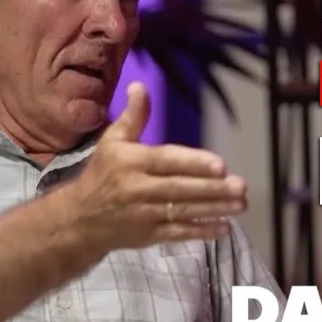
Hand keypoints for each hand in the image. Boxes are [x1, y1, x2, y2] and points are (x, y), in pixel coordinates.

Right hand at [66, 82, 246, 252]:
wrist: (80, 219)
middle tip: (241, 186)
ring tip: (240, 204)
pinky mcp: (149, 236)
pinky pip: (178, 233)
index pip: (166, 162)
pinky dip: (201, 231)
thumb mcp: (112, 141)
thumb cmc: (102, 174)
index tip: (220, 165)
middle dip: (212, 189)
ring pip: (183, 211)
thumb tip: (139, 86)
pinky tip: (225, 227)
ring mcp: (144, 214)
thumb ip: (132, 116)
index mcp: (130, 162)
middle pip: (179, 189)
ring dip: (214, 208)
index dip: (193, 163)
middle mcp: (137, 188)